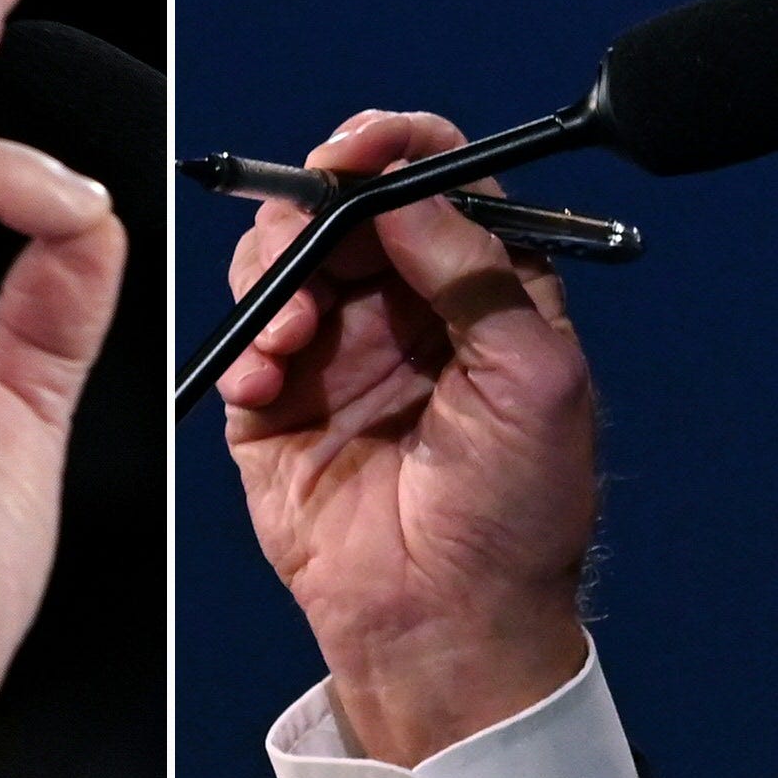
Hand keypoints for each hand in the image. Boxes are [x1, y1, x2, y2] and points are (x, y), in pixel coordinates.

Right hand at [221, 109, 597, 765]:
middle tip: (307, 234)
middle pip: (346, 206)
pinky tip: (267, 377)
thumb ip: (474, 269)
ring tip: (293, 331)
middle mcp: (407, 309)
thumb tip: (407, 188)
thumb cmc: (517, 517)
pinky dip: (246, 341)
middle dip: (316, 208)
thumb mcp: (532, 376)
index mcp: (483, 291)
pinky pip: (244, 335)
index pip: (438, 182)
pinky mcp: (277, 403)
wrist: (448, 629)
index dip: (397, 148)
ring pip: (284, 256)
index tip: (358, 150)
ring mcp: (338, 351)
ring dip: (277, 272)